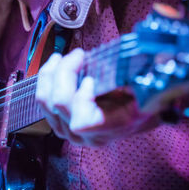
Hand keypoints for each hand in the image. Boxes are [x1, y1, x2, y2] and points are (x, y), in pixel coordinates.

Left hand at [36, 48, 152, 145]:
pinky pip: (42, 100)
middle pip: (59, 103)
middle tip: (78, 55)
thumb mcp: (146, 90)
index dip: (81, 97)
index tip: (91, 78)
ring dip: (51, 73)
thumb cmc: (140, 98)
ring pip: (45, 100)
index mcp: (108, 129)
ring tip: (62, 57)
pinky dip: (46, 78)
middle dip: (64, 71)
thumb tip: (133, 67)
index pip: (81, 121)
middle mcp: (85, 134)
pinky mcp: (57, 122)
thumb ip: (136, 82)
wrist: (134, 112)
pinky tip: (56, 65)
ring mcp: (68, 130)